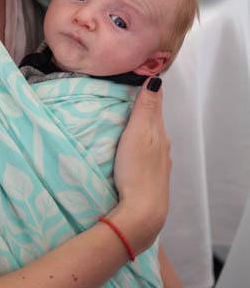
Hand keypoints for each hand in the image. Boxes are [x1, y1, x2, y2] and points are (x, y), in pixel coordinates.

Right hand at [111, 78, 171, 252]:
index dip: (147, 89)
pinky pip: (147, 154)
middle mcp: (163, 146)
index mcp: (159, 132)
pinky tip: (130, 149)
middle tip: (125, 93)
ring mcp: (159, 164)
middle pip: (154, 121)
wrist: (143, 213)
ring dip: (141, 128)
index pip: (156, 103)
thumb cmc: (137, 170)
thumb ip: (146, 108)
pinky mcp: (152, 178)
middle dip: (143, 107)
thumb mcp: (139, 133)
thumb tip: (156, 79)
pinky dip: (139, 145)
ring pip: (151, 138)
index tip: (136, 74)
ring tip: (125, 120)